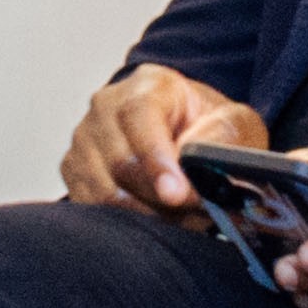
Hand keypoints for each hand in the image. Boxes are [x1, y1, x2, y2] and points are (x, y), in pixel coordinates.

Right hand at [64, 60, 263, 214]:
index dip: (155, 159)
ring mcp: (85, 137)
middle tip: (198, 216)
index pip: (139, 117)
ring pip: (103, 190)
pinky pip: (91, 205)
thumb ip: (218, 140)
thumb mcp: (234, 124)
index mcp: (149, 84)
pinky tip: (155, 220)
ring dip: (146, 215)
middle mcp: (106, 105)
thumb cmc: (210, 128)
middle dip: (161, 199)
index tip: (177, 193)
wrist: (187, 133)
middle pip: (120, 162)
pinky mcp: (73, 167)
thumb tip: (193, 167)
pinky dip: (124, 222)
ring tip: (182, 220)